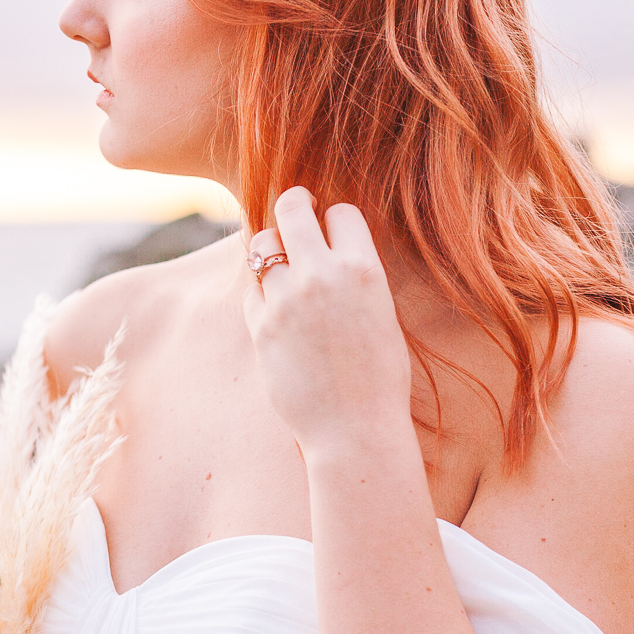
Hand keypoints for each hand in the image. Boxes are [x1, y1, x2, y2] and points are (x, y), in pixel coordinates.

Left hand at [242, 187, 412, 456]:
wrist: (355, 430)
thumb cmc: (379, 378)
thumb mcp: (381, 314)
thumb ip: (355, 277)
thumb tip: (330, 248)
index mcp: (363, 270)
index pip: (341, 212)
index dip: (337, 219)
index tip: (333, 227)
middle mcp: (322, 277)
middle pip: (291, 210)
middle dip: (294, 204)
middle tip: (297, 209)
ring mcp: (286, 300)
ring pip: (262, 245)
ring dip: (271, 247)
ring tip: (280, 258)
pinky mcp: (260, 326)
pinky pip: (252, 288)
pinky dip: (262, 288)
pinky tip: (275, 299)